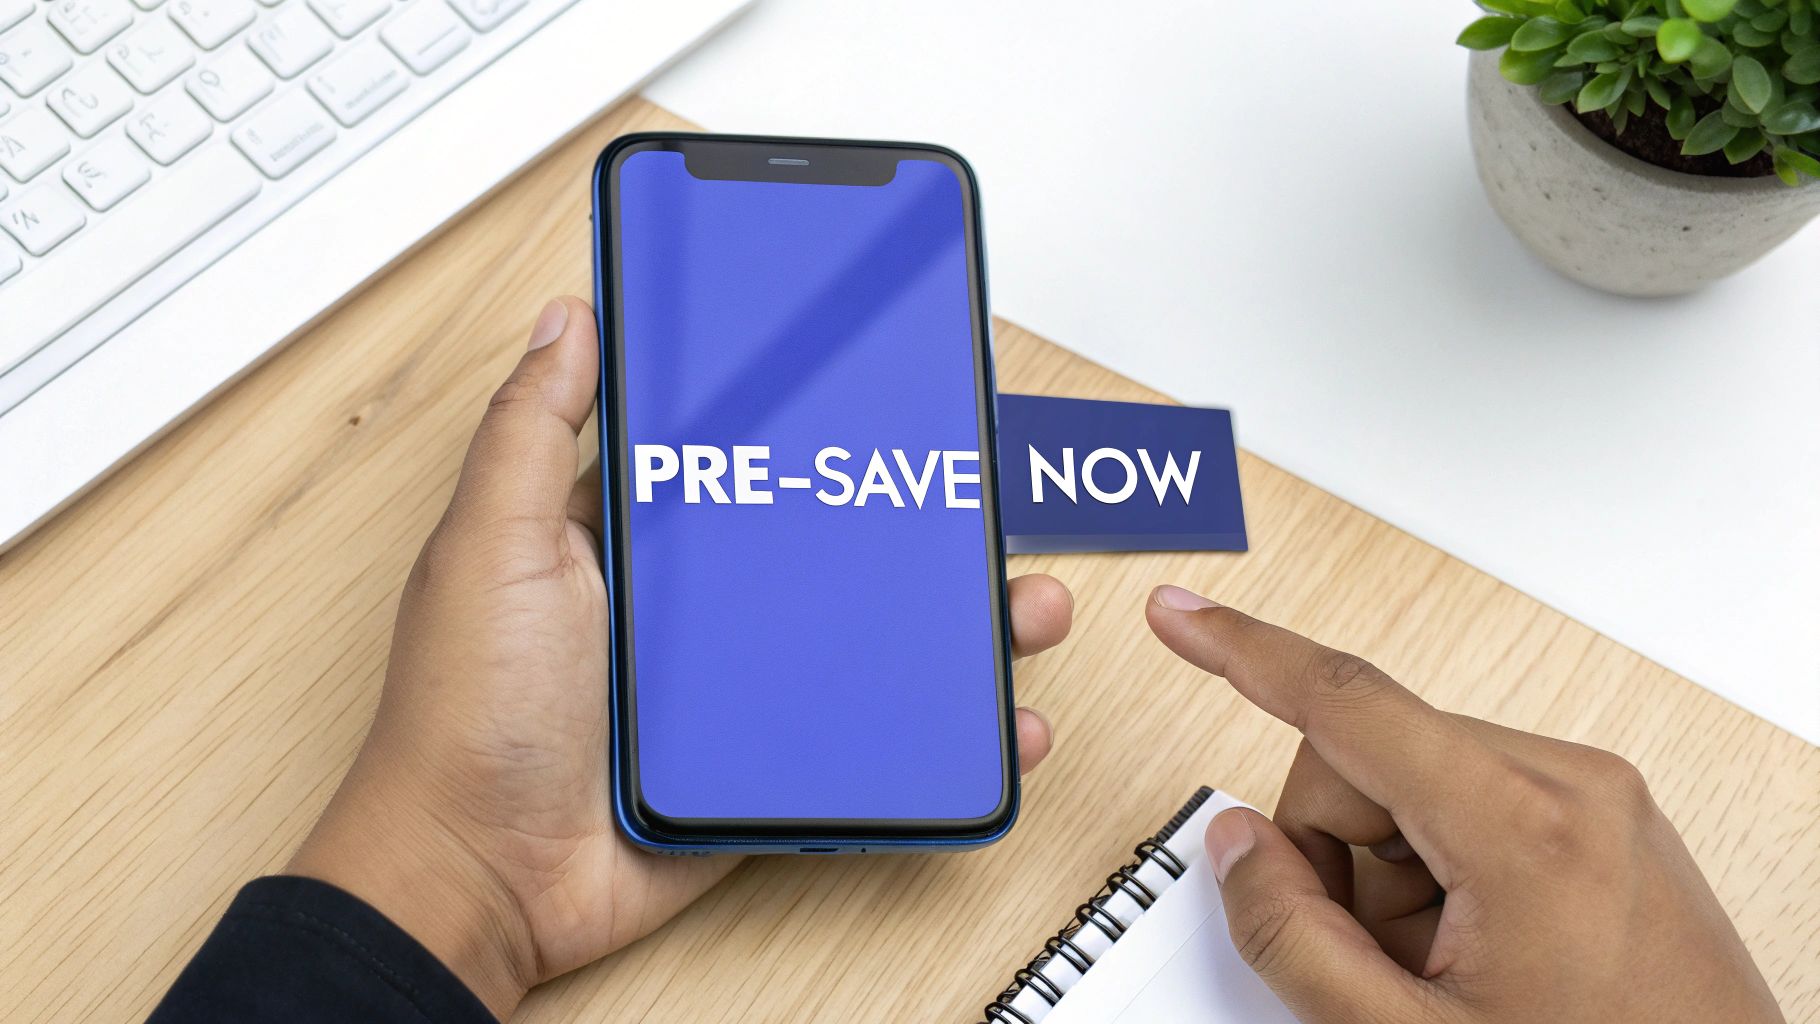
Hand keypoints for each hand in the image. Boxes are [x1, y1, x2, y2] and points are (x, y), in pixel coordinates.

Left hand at [288, 298, 1074, 1018]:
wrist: (485, 883)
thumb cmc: (464, 717)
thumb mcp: (492, 546)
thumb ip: (532, 432)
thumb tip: (570, 318)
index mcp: (627, 540)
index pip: (728, 455)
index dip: (798, 420)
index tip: (873, 383)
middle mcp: (687, 606)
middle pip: (820, 542)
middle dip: (909, 520)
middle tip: (982, 495)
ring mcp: (730, 688)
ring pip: (860, 636)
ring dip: (945, 619)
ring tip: (1018, 603)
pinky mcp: (760, 763)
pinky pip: (862, 733)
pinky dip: (933, 726)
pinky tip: (995, 714)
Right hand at [1146, 585, 1781, 1023]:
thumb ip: (1292, 938)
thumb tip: (1238, 848)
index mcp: (1525, 826)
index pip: (1347, 704)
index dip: (1241, 654)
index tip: (1179, 616)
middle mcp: (1571, 786)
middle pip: (1368, 759)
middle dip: (1337, 855)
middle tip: (1374, 962)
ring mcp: (1595, 801)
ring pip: (1411, 783)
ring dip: (1391, 875)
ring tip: (1441, 972)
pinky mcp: (1602, 821)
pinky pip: (1466, 804)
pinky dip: (1439, 872)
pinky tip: (1475, 953)